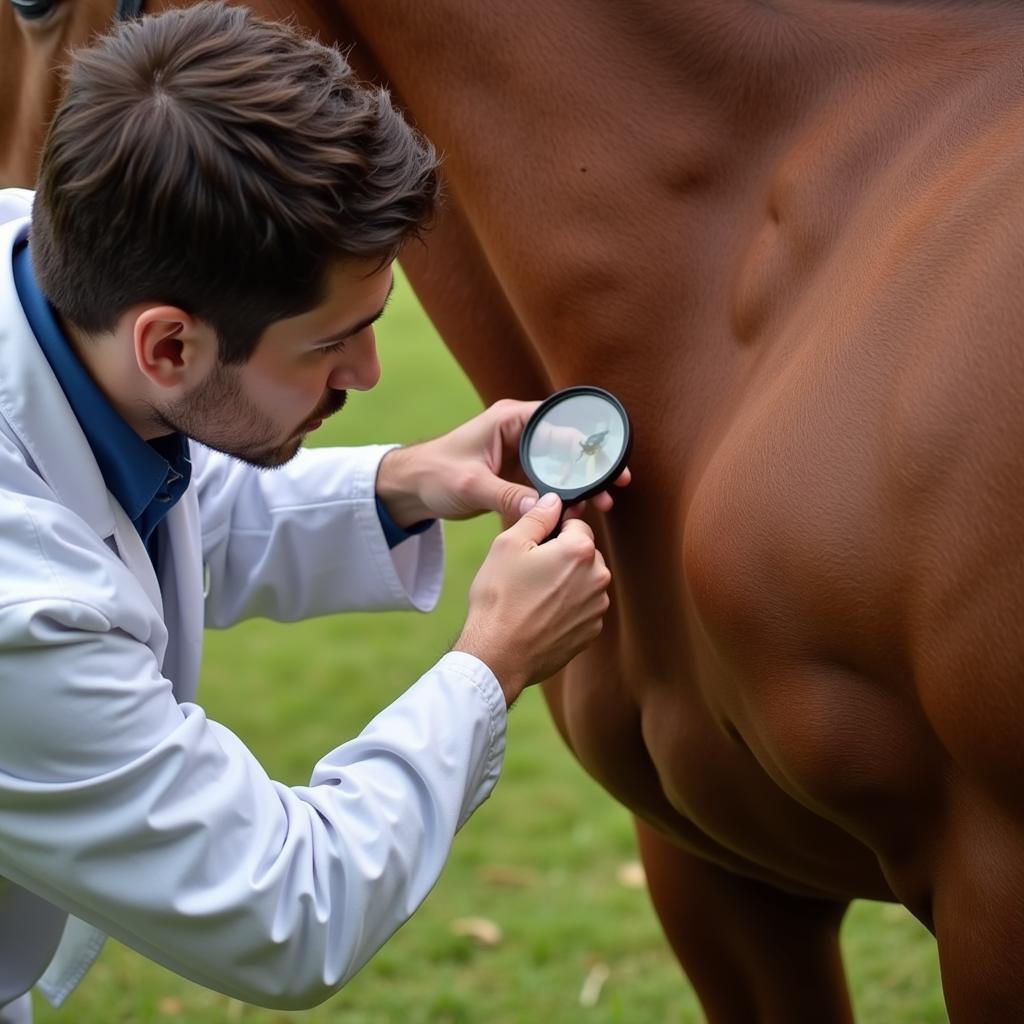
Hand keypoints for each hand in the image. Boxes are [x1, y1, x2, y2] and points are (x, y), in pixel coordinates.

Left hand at [376, 399, 630, 526]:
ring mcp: (519, 454)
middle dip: (591, 466)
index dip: (587, 441)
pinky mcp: (516, 475)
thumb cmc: (434, 473)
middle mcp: (519, 432)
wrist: (410, 488)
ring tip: (601, 505)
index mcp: (510, 420)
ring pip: (561, 466)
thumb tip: (542, 509)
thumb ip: (506, 495)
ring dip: (580, 484)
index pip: (558, 423)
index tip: (607, 462)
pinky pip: (548, 483)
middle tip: (615, 486)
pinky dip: (563, 496)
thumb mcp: (470, 484)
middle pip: (567, 445)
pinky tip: (578, 512)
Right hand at [452, 492, 611, 706]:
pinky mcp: (591, 632)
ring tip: (533, 596)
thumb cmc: (500, 598)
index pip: (576, 524)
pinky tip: (541, 615)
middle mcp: (598, 577)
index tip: (534, 545)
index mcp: (580, 550)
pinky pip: (582, 608)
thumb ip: (537, 517)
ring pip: (583, 581)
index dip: (552, 531)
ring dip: (565, 583)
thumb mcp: (508, 545)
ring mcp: (597, 608)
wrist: (498, 654)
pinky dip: (566, 608)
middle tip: (529, 572)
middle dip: (561, 557)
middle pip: (583, 553)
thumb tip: (554, 500)